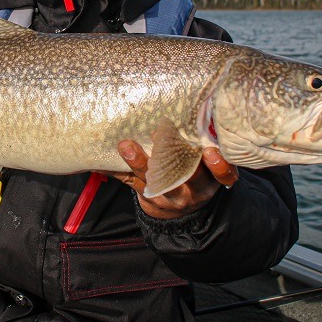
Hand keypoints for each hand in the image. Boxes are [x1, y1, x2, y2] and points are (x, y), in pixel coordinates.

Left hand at [106, 141, 238, 219]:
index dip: (219, 165)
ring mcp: (169, 195)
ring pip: (154, 181)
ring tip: (126, 145)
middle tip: (160, 135)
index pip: (223, 175)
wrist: (180, 211)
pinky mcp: (147, 196)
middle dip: (174, 157)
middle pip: (186, 177)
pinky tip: (98, 163)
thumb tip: (205, 109)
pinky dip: (114, 171)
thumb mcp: (209, 169)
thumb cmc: (196, 177)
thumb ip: (208, 146)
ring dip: (139, 161)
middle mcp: (193, 189)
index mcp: (212, 179)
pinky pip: (130, 183)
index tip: (211, 152)